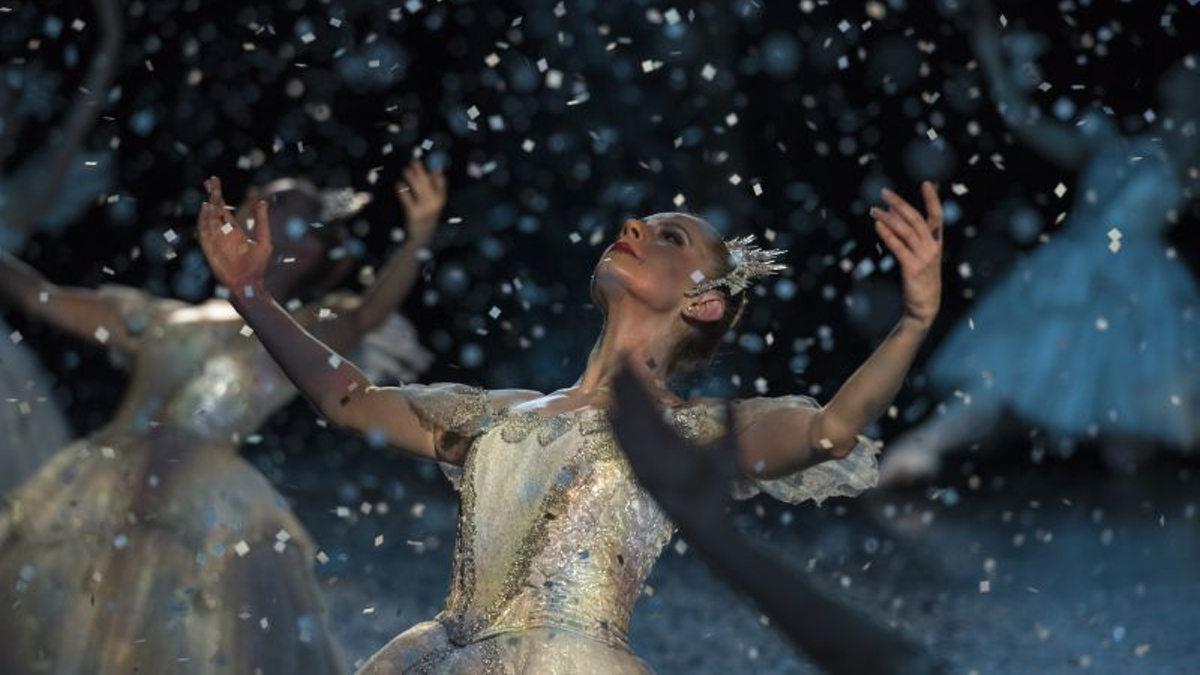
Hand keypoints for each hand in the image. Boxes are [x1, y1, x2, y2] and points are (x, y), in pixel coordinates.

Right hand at [197, 176, 272, 294]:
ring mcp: (215, 240)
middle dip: (213, 196)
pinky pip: (205, 231)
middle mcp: (222, 233)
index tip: (216, 181)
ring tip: (213, 193)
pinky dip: (205, 220)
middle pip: (214, 210)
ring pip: (209, 219)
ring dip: (209, 206)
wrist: (249, 283)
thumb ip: (261, 221)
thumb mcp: (263, 239)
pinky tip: (207, 209)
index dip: (220, 196)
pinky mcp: (210, 248)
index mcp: (233, 230)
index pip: (224, 209)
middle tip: (211, 180)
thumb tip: (263, 201)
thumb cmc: (257, 265)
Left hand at [395, 159, 446, 241]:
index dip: (436, 171)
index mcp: (441, 200)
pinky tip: (399, 185)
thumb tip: (436, 171)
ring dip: (411, 177)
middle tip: (414, 162)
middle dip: (420, 171)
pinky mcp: (414, 214)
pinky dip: (402, 191)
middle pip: (428, 183)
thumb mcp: (435, 204)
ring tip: (406, 170)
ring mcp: (424, 209)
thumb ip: (436, 188)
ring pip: (418, 189)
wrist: (422, 237)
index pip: (441, 182)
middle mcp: (435, 204)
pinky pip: (407, 199)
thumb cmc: (427, 218)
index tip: (431, 162)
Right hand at [609, 361, 739, 530]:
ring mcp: (648, 459)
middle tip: (620, 360)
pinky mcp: (644, 473)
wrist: (709, 518)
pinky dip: (619, 433)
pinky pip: (629, 450)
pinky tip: (611, 415)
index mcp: (671, 440)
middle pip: (639, 411)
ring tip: (615, 380)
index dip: (644, 387)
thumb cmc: (716, 487)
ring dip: (623, 402)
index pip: (654, 408)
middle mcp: (656, 447)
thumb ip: (727, 424)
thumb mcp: (726, 449)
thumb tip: (726, 399)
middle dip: (630, 387)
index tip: (637, 366)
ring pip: (632, 425)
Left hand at [870, 182, 942, 329]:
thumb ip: (912, 238)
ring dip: (888, 217)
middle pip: (916, 219)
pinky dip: (887, 234)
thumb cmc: (921, 280)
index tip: (926, 183)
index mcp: (937, 243)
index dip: (932, 199)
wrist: (925, 307)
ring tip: (874, 209)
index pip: (937, 216)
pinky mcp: (912, 268)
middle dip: (899, 203)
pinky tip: (878, 225)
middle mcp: (933, 247)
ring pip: (905, 231)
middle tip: (884, 192)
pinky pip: (898, 247)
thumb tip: (893, 215)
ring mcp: (924, 258)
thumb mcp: (921, 257)